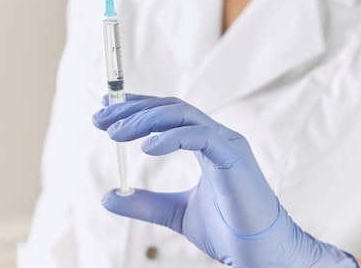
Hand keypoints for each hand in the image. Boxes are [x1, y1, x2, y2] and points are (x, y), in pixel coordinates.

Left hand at [92, 95, 357, 267]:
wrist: (260, 253)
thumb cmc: (229, 230)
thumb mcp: (176, 213)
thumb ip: (146, 202)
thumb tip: (108, 196)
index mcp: (208, 144)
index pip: (170, 113)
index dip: (138, 107)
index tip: (106, 111)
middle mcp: (218, 137)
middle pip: (172, 108)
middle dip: (133, 110)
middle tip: (100, 120)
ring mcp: (228, 144)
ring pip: (184, 115)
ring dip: (146, 120)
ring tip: (115, 134)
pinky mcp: (235, 157)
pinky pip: (201, 136)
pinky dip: (172, 137)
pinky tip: (147, 147)